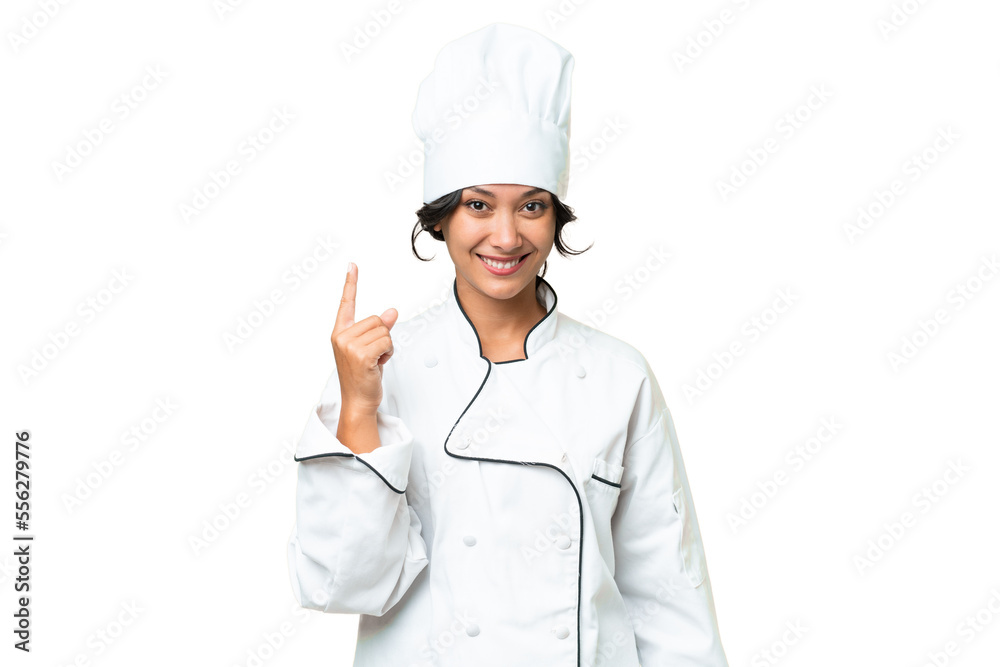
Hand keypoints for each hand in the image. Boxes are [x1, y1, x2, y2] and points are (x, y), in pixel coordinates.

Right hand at [331, 262, 397, 415]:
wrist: (358, 401)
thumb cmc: (363, 376)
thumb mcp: (370, 349)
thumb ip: (379, 329)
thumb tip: (392, 312)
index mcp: (340, 333)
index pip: (346, 304)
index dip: (351, 283)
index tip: (352, 266)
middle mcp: (341, 337)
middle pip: (376, 319)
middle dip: (383, 336)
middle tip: (375, 355)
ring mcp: (349, 346)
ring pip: (384, 331)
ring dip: (387, 346)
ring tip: (376, 361)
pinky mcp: (360, 355)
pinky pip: (387, 342)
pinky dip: (389, 353)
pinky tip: (378, 364)